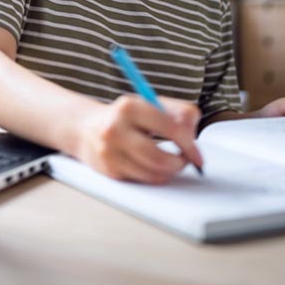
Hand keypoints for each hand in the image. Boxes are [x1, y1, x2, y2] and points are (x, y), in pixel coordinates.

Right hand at [74, 95, 202, 183]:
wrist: (87, 128)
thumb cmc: (127, 116)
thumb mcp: (151, 103)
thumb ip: (178, 112)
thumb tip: (192, 135)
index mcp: (130, 107)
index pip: (170, 127)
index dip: (189, 144)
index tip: (197, 154)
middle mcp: (115, 129)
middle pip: (159, 157)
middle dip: (179, 163)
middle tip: (186, 161)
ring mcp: (109, 152)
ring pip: (152, 173)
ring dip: (169, 172)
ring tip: (172, 163)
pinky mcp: (108, 171)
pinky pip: (142, 180)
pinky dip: (154, 176)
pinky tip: (155, 167)